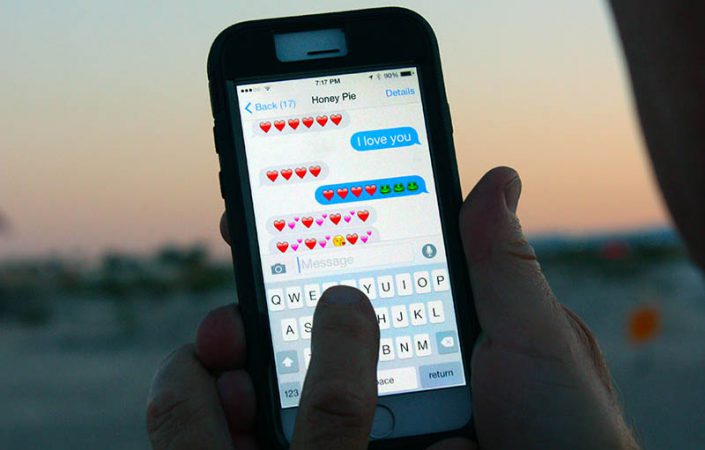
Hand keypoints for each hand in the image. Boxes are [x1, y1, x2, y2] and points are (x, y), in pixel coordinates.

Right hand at [146, 167, 637, 448]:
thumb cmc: (569, 437)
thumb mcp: (538, 342)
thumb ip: (503, 268)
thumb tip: (496, 179)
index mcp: (437, 335)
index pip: (365, 275)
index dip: (316, 243)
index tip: (271, 215)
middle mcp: (399, 373)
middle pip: (316, 326)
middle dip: (264, 301)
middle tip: (232, 281)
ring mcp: (376, 422)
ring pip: (295, 382)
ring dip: (249, 358)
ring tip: (222, 344)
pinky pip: (303, 437)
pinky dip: (258, 418)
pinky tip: (238, 403)